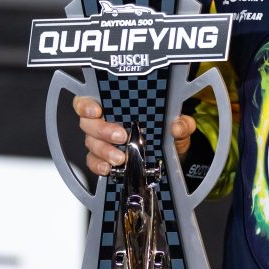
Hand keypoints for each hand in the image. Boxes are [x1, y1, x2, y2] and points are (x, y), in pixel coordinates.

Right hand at [72, 95, 195, 176]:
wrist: (173, 159)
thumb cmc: (169, 135)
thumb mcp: (179, 127)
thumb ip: (182, 124)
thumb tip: (177, 126)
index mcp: (119, 108)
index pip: (91, 100)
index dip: (86, 104)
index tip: (96, 111)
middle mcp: (107, 122)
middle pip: (89, 123)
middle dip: (102, 130)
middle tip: (121, 136)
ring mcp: (104, 142)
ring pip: (91, 143)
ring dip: (104, 150)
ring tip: (120, 157)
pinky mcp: (105, 159)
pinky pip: (93, 162)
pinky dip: (98, 165)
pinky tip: (108, 168)